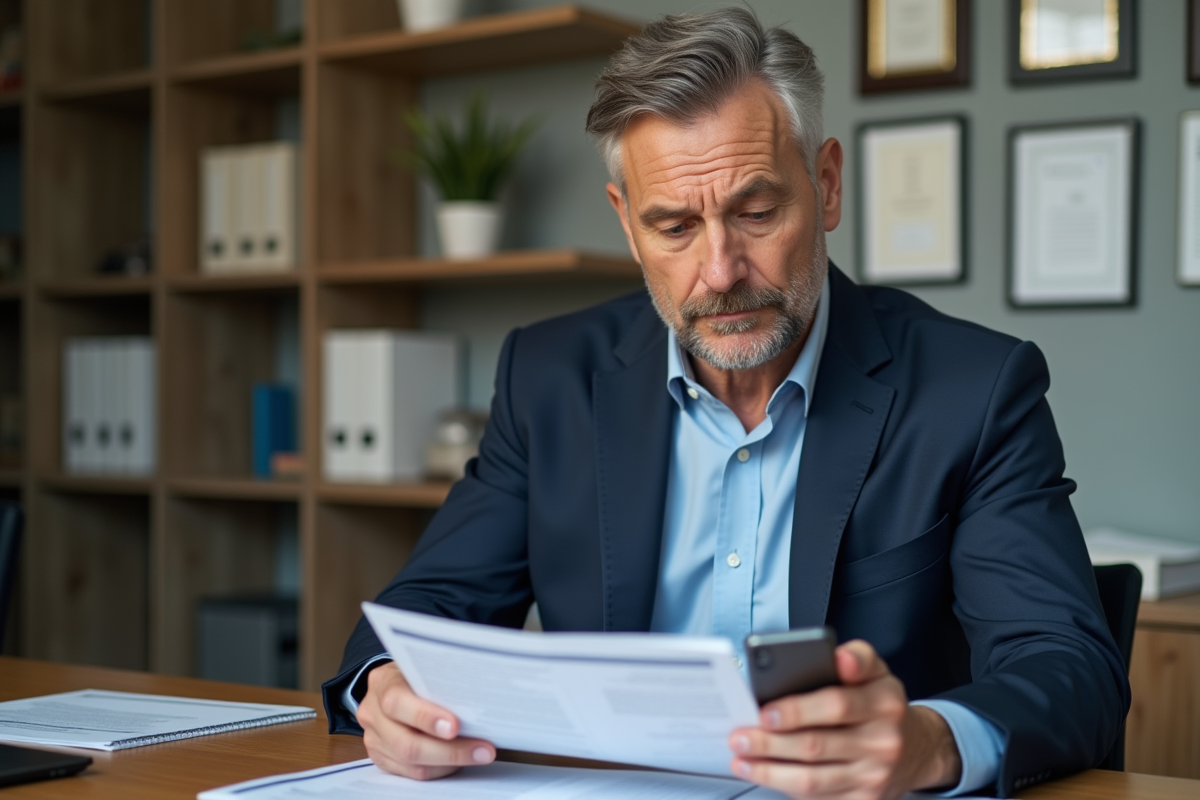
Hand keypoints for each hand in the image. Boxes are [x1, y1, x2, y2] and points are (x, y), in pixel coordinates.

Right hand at [356, 662, 495, 779]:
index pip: (397, 702)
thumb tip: (476, 700)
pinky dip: (439, 769)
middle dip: (449, 750)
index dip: (426, 717)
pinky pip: (412, 773)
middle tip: (482, 750)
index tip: (455, 726)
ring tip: (478, 754)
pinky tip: (459, 761)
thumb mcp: (424, 667)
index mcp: (382, 683)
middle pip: (406, 743)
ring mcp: (374, 738)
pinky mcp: (381, 758)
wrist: (393, 686)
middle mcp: (372, 712)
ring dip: (449, 763)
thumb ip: (438, 682)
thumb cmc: (416, 675)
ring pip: (412, 764)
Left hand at [728, 640, 961, 799]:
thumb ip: (857, 657)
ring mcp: (874, 776)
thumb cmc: (881, 704)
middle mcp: (883, 742)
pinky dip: (785, 786)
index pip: (836, 705)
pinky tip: (764, 774)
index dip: (797, 710)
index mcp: (884, 702)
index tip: (764, 711)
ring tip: (740, 759)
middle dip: (770, 743)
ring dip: (769, 771)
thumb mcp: (877, 671)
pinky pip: (818, 796)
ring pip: (812, 779)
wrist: (916, 749)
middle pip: (816, 746)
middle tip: (739, 736)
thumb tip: (839, 657)